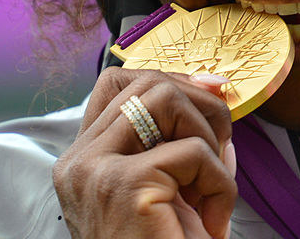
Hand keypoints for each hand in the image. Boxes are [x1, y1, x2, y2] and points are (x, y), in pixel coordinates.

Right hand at [52, 68, 235, 238]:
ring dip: (207, 136)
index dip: (169, 79)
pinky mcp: (125, 187)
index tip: (208, 95)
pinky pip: (192, 152)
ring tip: (211, 185)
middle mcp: (78, 161)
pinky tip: (211, 220)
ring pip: (163, 99)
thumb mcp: (166, 187)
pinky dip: (218, 182)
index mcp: (82, 159)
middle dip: (199, 104)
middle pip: (144, 82)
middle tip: (221, 146)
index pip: (116, 83)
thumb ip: (177, 140)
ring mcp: (95, 171)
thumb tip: (214, 88)